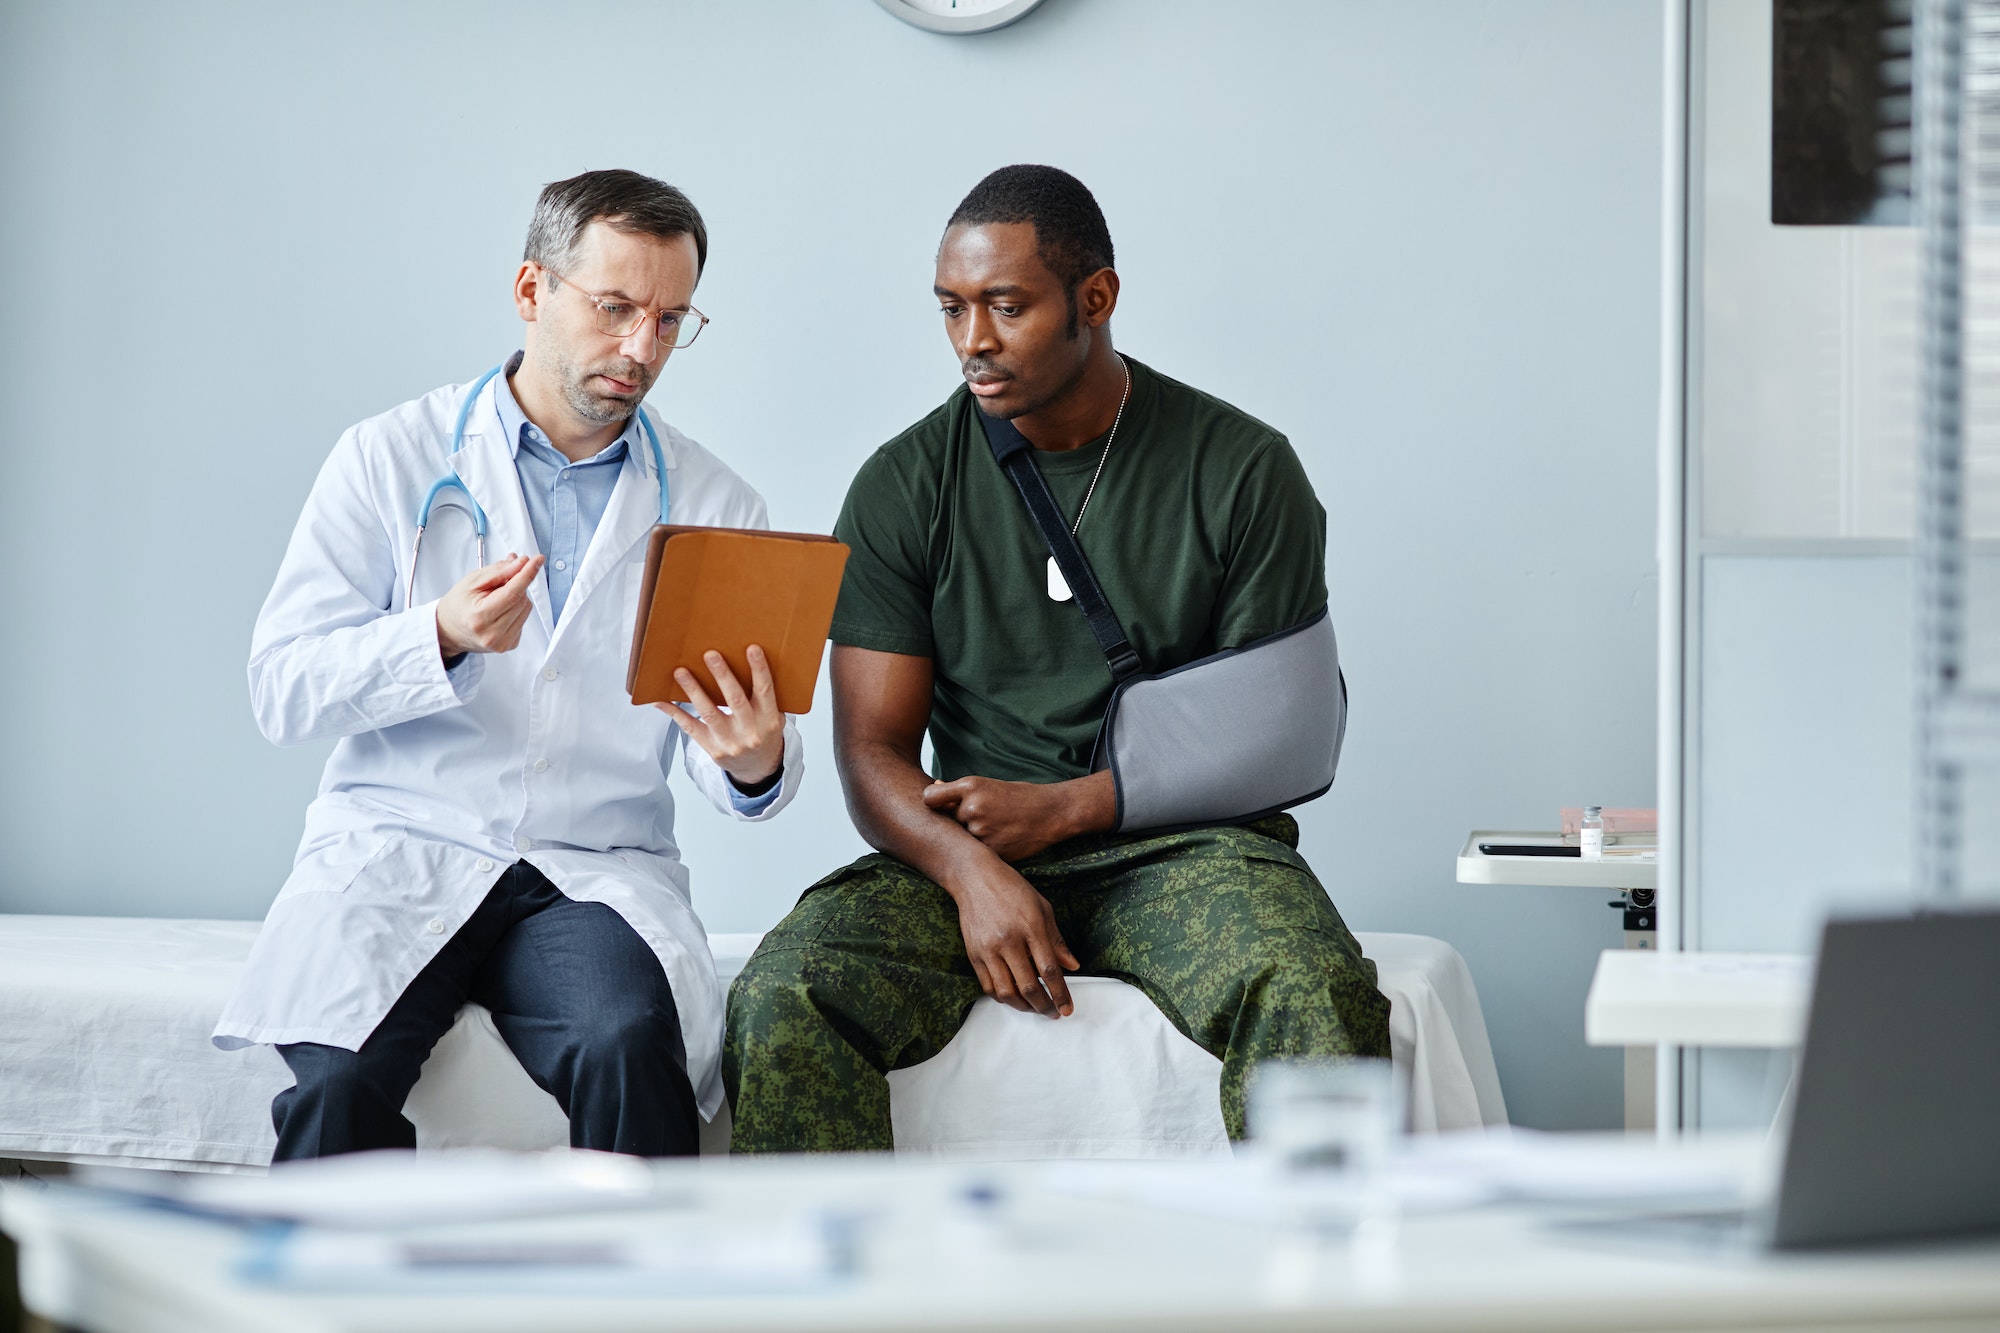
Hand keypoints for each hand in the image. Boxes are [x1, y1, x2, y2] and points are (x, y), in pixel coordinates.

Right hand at [436, 553, 544, 659]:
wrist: (448, 630)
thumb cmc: (458, 605)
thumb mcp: (472, 581)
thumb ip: (498, 571)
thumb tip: (521, 563)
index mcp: (480, 617)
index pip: (512, 593)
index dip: (527, 574)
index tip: (538, 560)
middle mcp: (492, 634)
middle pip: (521, 599)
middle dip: (517, 583)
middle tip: (503, 578)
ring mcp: (502, 643)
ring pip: (526, 608)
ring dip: (518, 596)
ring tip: (497, 596)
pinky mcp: (509, 645)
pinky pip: (524, 618)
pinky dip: (516, 609)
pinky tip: (500, 610)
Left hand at [657, 646, 785, 785]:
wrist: (757, 768)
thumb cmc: (763, 733)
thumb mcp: (774, 717)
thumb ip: (765, 697)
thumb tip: (751, 661)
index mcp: (769, 720)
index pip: (765, 691)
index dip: (759, 670)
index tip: (752, 649)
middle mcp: (750, 732)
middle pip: (735, 700)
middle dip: (722, 675)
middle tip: (710, 654)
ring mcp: (729, 742)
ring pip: (709, 712)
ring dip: (693, 690)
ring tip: (681, 672)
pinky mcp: (712, 748)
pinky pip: (690, 727)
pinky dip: (674, 712)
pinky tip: (661, 700)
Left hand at [923, 771, 1113, 862]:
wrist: (1051, 812)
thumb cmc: (1018, 797)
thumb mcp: (988, 785)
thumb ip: (958, 790)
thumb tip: (933, 787)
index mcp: (970, 786)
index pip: (930, 798)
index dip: (933, 803)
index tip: (939, 807)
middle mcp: (972, 807)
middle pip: (948, 821)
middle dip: (960, 822)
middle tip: (984, 818)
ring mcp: (980, 831)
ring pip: (962, 839)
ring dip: (972, 837)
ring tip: (997, 828)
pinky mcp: (990, 851)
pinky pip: (975, 853)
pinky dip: (984, 850)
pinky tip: (1001, 840)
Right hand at [949, 862, 1080, 1017]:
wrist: (974, 878)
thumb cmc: (1012, 889)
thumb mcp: (1042, 907)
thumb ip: (1057, 940)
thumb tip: (1072, 965)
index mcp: (1031, 927)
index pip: (1049, 970)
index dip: (1060, 994)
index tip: (1067, 1009)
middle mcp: (1009, 941)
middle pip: (1029, 987)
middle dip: (1044, 1006)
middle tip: (1053, 1013)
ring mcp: (988, 949)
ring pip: (1007, 992)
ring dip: (1023, 1007)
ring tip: (1035, 1009)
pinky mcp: (973, 955)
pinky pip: (988, 986)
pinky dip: (1003, 998)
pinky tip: (1014, 998)